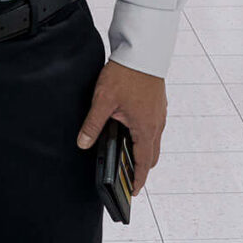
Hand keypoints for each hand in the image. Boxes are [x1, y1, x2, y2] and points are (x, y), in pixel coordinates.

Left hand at [75, 61, 166, 192]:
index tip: (133, 192)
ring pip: (154, 141)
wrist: (142, 51)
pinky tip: (130, 131)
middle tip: (128, 177)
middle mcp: (156, 124)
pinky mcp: (158, 105)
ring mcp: (159, 114)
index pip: (143, 163)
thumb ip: (93, 125)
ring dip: (143, 152)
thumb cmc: (126, 74)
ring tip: (127, 156)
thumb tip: (83, 143)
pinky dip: (145, 137)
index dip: (138, 180)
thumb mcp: (103, 101)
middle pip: (151, 155)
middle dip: (141, 168)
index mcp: (145, 129)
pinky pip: (154, 128)